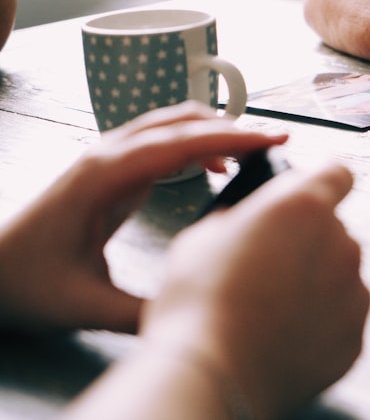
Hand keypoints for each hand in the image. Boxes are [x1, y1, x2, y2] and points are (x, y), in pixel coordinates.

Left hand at [0, 101, 288, 332]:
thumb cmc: (26, 284)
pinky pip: (164, 141)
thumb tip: (201, 311)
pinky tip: (217, 167)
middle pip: (181, 121)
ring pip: (173, 125)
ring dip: (216, 132)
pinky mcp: (113, 170)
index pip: (179, 142)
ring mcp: (108, 158)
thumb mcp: (84, 305)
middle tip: (278, 144)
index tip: (273, 139)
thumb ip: (143, 312)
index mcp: (103, 177)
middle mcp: (106, 156)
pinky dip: (198, 144)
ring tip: (256, 155)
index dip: (230, 138)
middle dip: (233, 127)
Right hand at [139, 160, 368, 417]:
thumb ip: (239, 219)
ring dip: (316, 282)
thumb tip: (244, 223)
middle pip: (333, 230)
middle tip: (266, 267)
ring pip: (340, 274)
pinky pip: (343, 316)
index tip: (310, 194)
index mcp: (304, 206)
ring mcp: (354, 291)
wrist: (210, 377)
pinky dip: (321, 321)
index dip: (322, 182)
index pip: (338, 174)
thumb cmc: (198, 306)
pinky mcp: (355, 335)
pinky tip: (283, 333)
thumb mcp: (201, 238)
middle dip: (306, 242)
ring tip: (270, 308)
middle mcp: (340, 243)